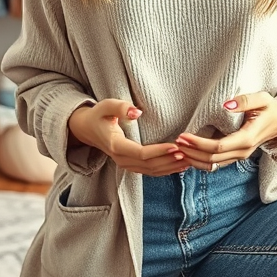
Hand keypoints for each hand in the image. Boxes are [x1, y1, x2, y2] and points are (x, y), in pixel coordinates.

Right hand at [67, 99, 187, 176]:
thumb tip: (137, 112)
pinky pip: (150, 171)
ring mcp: (126, 165)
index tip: (176, 146)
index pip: (141, 153)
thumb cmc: (98, 114)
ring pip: (151, 171)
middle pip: (149, 165)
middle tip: (189, 153)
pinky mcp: (131, 165)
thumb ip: (120, 107)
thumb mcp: (106, 105)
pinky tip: (180, 166)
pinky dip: (166, 170)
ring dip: (171, 167)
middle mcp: (121, 159)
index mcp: (116, 146)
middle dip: (170, 160)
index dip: (159, 151)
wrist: (87, 129)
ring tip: (189, 160)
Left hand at [174, 93, 276, 171]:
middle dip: (191, 152)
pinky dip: (200, 161)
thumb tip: (226, 104)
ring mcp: (239, 156)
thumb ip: (245, 101)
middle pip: (212, 159)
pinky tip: (188, 154)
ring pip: (212, 165)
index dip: (199, 143)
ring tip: (177, 149)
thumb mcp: (262, 99)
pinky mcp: (236, 156)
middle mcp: (243, 151)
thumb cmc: (270, 108)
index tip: (183, 135)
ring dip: (193, 159)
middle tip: (175, 142)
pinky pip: (216, 163)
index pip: (218, 147)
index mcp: (248, 138)